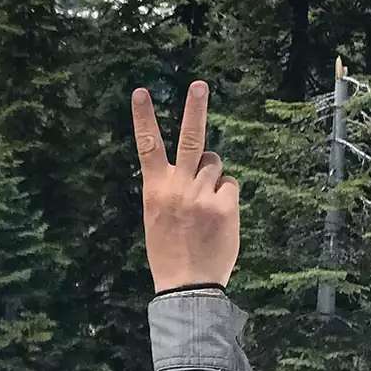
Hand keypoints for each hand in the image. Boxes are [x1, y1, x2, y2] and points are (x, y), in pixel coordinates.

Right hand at [131, 80, 239, 292]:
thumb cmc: (169, 250)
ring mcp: (203, 195)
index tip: (140, 92)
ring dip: (214, 176)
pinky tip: (218, 217)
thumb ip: (171, 187)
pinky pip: (230, 186)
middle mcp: (178, 186)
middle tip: (200, 86)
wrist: (186, 284)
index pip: (147, 145)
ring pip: (216, 165)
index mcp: (155, 188)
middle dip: (195, 109)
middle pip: (190, 139)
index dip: (143, 116)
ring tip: (206, 202)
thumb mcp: (156, 214)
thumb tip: (199, 167)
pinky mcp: (225, 206)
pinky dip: (226, 196)